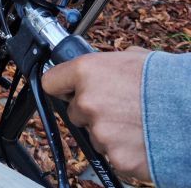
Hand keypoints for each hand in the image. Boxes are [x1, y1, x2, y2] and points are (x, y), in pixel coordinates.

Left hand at [41, 47, 150, 180]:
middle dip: (91, 110)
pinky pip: (112, 154)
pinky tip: (141, 138)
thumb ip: (106, 66)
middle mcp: (87, 101)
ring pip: (94, 133)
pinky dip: (124, 150)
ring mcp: (100, 132)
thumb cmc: (165, 81)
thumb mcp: (131, 59)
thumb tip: (100, 69)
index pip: (51, 81)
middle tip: (117, 107)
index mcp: (86, 72)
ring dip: (109, 131)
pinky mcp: (115, 157)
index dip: (61, 86)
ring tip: (136, 122)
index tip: (66, 90)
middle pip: (74, 111)